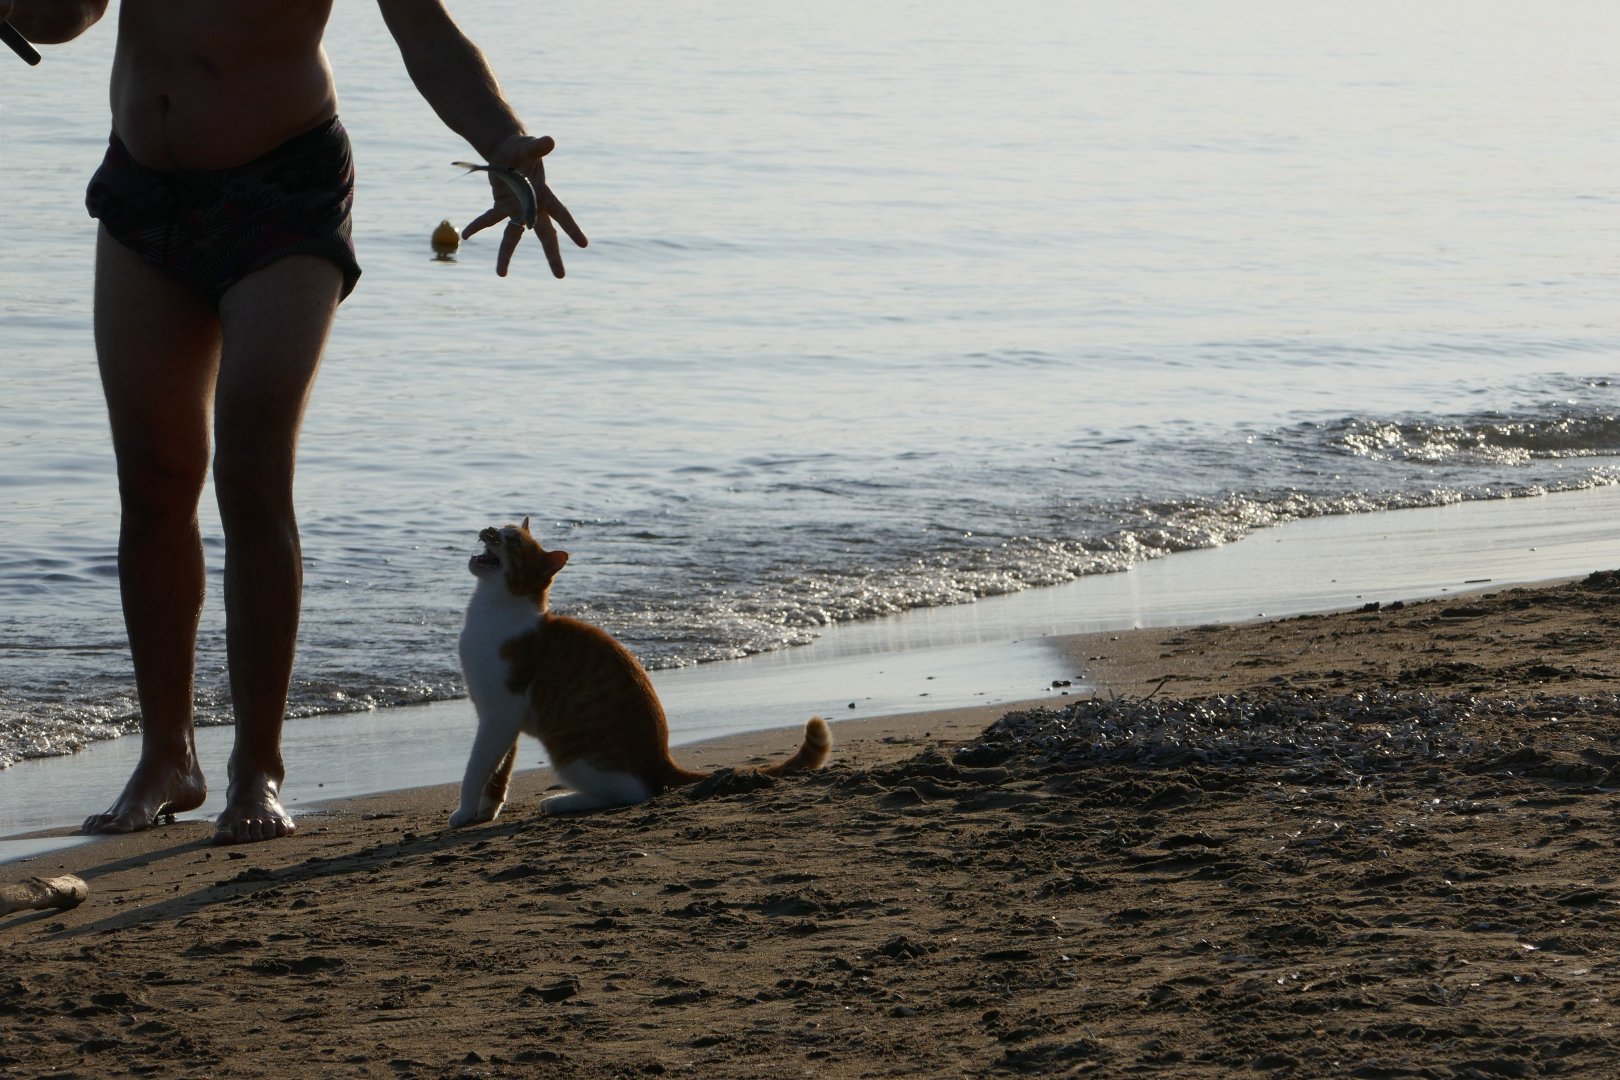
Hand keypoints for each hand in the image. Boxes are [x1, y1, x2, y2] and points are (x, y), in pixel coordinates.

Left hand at [461, 134, 587, 278]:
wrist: (507, 152)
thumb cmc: (522, 149)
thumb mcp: (528, 146)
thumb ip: (537, 146)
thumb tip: (550, 141)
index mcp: (544, 194)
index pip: (561, 214)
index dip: (571, 228)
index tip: (583, 244)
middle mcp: (533, 207)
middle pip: (545, 234)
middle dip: (552, 255)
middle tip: (560, 276)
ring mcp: (517, 210)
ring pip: (513, 236)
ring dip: (507, 254)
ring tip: (501, 275)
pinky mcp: (501, 208)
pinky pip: (490, 220)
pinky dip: (478, 226)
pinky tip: (467, 235)